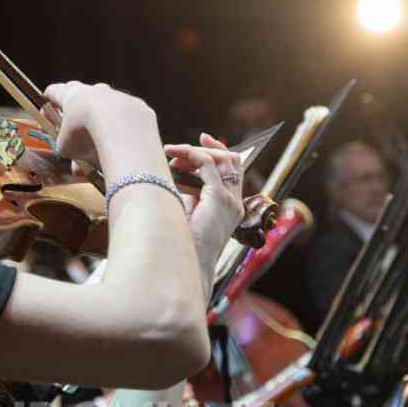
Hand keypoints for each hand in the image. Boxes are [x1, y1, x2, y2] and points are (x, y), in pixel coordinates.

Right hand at [43, 81, 158, 172]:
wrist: (122, 129)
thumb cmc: (85, 135)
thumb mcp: (65, 147)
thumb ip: (67, 149)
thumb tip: (76, 164)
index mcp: (71, 95)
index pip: (54, 91)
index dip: (49, 101)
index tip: (47, 110)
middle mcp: (95, 90)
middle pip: (83, 98)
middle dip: (79, 115)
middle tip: (76, 131)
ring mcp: (118, 96)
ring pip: (108, 109)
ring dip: (103, 125)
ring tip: (103, 147)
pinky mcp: (137, 107)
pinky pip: (127, 118)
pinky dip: (124, 129)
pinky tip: (124, 145)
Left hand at [164, 132, 244, 301]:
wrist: (185, 266)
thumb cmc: (181, 243)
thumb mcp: (188, 211)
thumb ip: (190, 191)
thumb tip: (177, 168)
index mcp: (231, 206)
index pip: (233, 169)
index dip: (218, 150)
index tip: (199, 140)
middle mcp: (236, 202)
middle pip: (231, 160)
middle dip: (207, 147)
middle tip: (178, 148)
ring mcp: (231, 201)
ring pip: (222, 158)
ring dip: (196, 150)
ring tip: (172, 153)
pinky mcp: (220, 199)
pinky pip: (208, 164)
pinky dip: (191, 155)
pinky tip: (174, 157)